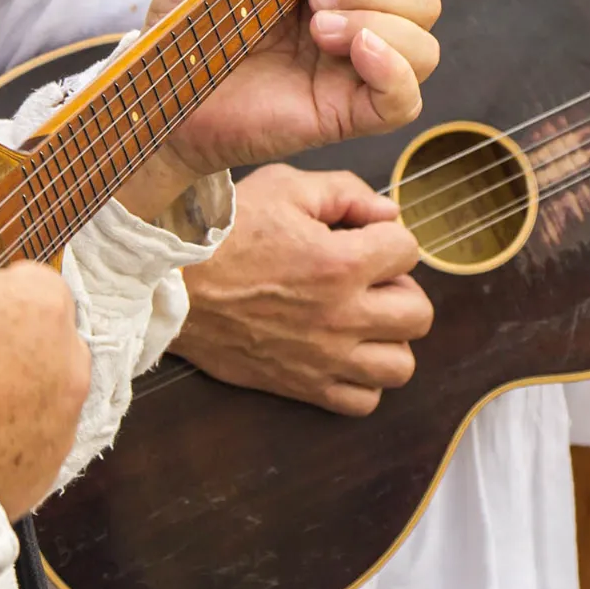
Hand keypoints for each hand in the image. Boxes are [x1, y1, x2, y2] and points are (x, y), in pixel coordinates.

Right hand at [0, 231, 89, 518]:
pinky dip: (0, 445)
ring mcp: (61, 426)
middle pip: (43, 344)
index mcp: (46, 306)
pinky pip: (24, 449)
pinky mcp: (43, 476)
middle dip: (9, 349)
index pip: (30, 283)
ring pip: (38, 399)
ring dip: (9, 399)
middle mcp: (70, 365)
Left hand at [116, 0, 441, 219]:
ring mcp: (354, 72)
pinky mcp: (347, 114)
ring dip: (381, 23)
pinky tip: (356, 53)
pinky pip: (406, 100)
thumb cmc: (189, 26)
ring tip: (319, 30)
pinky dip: (394, 71)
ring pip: (425, 46)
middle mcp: (355, 24)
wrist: (163, 90)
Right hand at [173, 164, 432, 416]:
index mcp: (341, 262)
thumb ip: (346, 192)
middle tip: (369, 281)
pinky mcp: (303, 386)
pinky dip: (362, 381)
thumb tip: (390, 215)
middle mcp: (341, 316)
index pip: (409, 250)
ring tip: (362, 322)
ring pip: (400, 365)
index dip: (388, 239)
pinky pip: (363, 402)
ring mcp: (325, 357)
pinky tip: (343, 354)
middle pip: (419, 313)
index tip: (361, 239)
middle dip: (399, 290)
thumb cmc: (223, 234)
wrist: (170, 287)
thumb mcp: (284, 186)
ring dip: (389, 340)